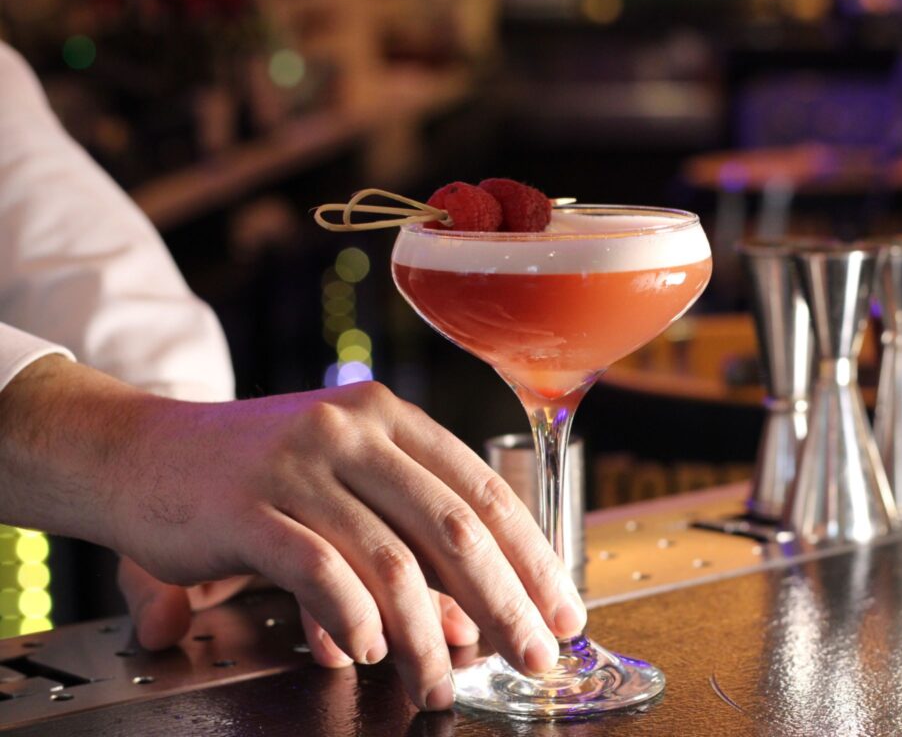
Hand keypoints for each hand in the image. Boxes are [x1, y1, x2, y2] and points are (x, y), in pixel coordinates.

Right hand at [0, 357, 585, 711]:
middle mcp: (354, 430)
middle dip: (506, 602)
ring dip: (429, 636)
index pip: (483, 491)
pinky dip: (355, 617)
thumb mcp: (341, 476)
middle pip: (456, 527)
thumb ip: (404, 530)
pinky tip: (370, 650)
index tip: (561, 610)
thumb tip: (471, 617)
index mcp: (389, 418)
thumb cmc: (252, 473)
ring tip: (442, 685)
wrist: (139, 451)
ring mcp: (301, 463)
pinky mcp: (249, 505)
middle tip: (534, 658)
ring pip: (393, 561)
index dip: (531, 556)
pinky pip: (321, 570)